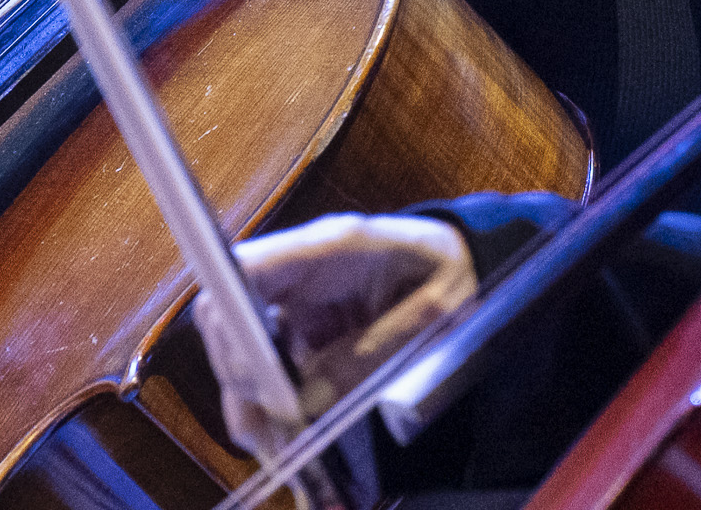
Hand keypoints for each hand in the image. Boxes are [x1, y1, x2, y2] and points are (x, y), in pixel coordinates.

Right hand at [193, 213, 476, 456]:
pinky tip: (292, 443)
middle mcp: (300, 272)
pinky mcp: (305, 331)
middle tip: (271, 435)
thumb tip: (309, 402)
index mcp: (329, 247)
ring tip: (282, 453)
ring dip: (255, 405)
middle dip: (243, 382)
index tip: (254, 379)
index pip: (244, 269)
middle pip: (230, 321)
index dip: (232, 322)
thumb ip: (372, 352)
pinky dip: (275, 410)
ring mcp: (299, 302)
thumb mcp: (434, 311)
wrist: (469, 261)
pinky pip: (272, 371)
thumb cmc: (455, 269)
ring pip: (244, 354)